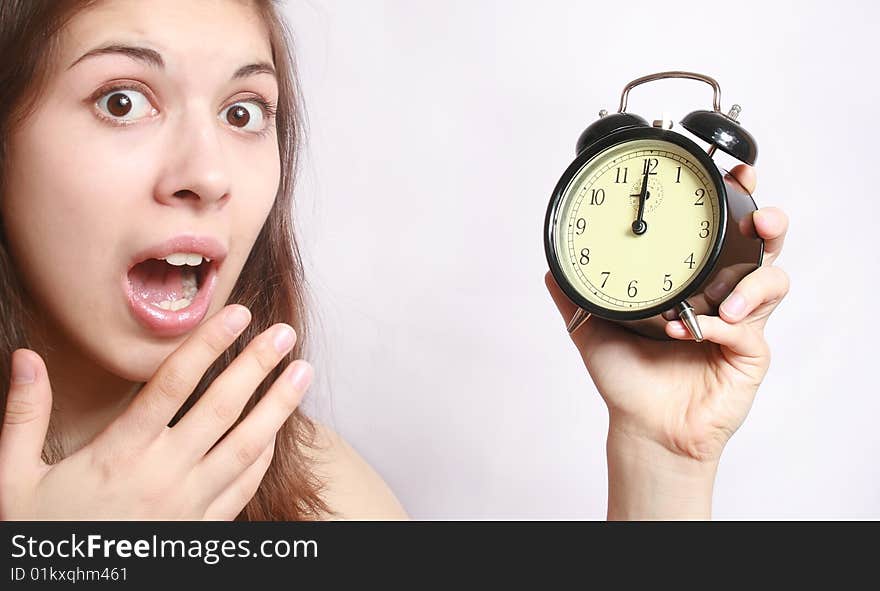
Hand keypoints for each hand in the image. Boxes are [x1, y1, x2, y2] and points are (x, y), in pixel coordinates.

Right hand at [0, 305, 312, 519]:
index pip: (172, 385)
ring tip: (301, 373)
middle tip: (284, 333)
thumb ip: (24, 416)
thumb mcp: (13, 480)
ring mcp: (187, 506)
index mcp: (117, 454)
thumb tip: (25, 358)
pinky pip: (242, 489)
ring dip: (277, 408)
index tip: (237, 313)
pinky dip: (263, 458)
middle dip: (256, 366)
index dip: (208, 345)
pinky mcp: (200, 531)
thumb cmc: (40, 539)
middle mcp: (160, 476)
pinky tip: (277, 432)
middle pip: (220, 410)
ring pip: (244, 448)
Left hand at [546, 165, 788, 464]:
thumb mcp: (592, 328)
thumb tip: (548, 265)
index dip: (734, 200)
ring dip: (752, 281)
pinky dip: (722, 326)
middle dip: (768, 221)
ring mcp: (741, 323)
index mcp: (692, 279)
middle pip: (763, 244)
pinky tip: (692, 332)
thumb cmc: (627, 379)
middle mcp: (722, 294)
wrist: (643, 426)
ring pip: (773, 281)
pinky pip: (749, 330)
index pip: (720, 230)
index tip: (733, 172)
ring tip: (723, 301)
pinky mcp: (749, 354)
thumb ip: (572, 295)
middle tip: (759, 215)